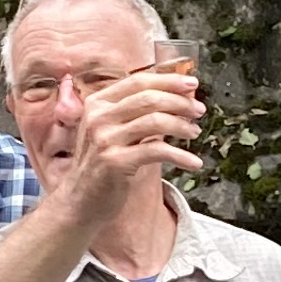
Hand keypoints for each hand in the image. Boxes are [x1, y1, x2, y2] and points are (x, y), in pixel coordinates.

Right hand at [60, 66, 203, 228]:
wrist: (81, 201)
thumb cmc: (103, 164)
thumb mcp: (112, 131)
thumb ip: (136, 112)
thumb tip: (179, 96)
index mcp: (98, 103)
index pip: (138, 82)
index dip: (169, 80)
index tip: (193, 84)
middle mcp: (99, 117)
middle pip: (149, 98)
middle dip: (180, 102)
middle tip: (199, 110)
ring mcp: (105, 139)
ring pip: (155, 121)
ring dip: (182, 126)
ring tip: (195, 133)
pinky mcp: (115, 162)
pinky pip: (157, 151)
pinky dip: (181, 156)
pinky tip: (194, 162)